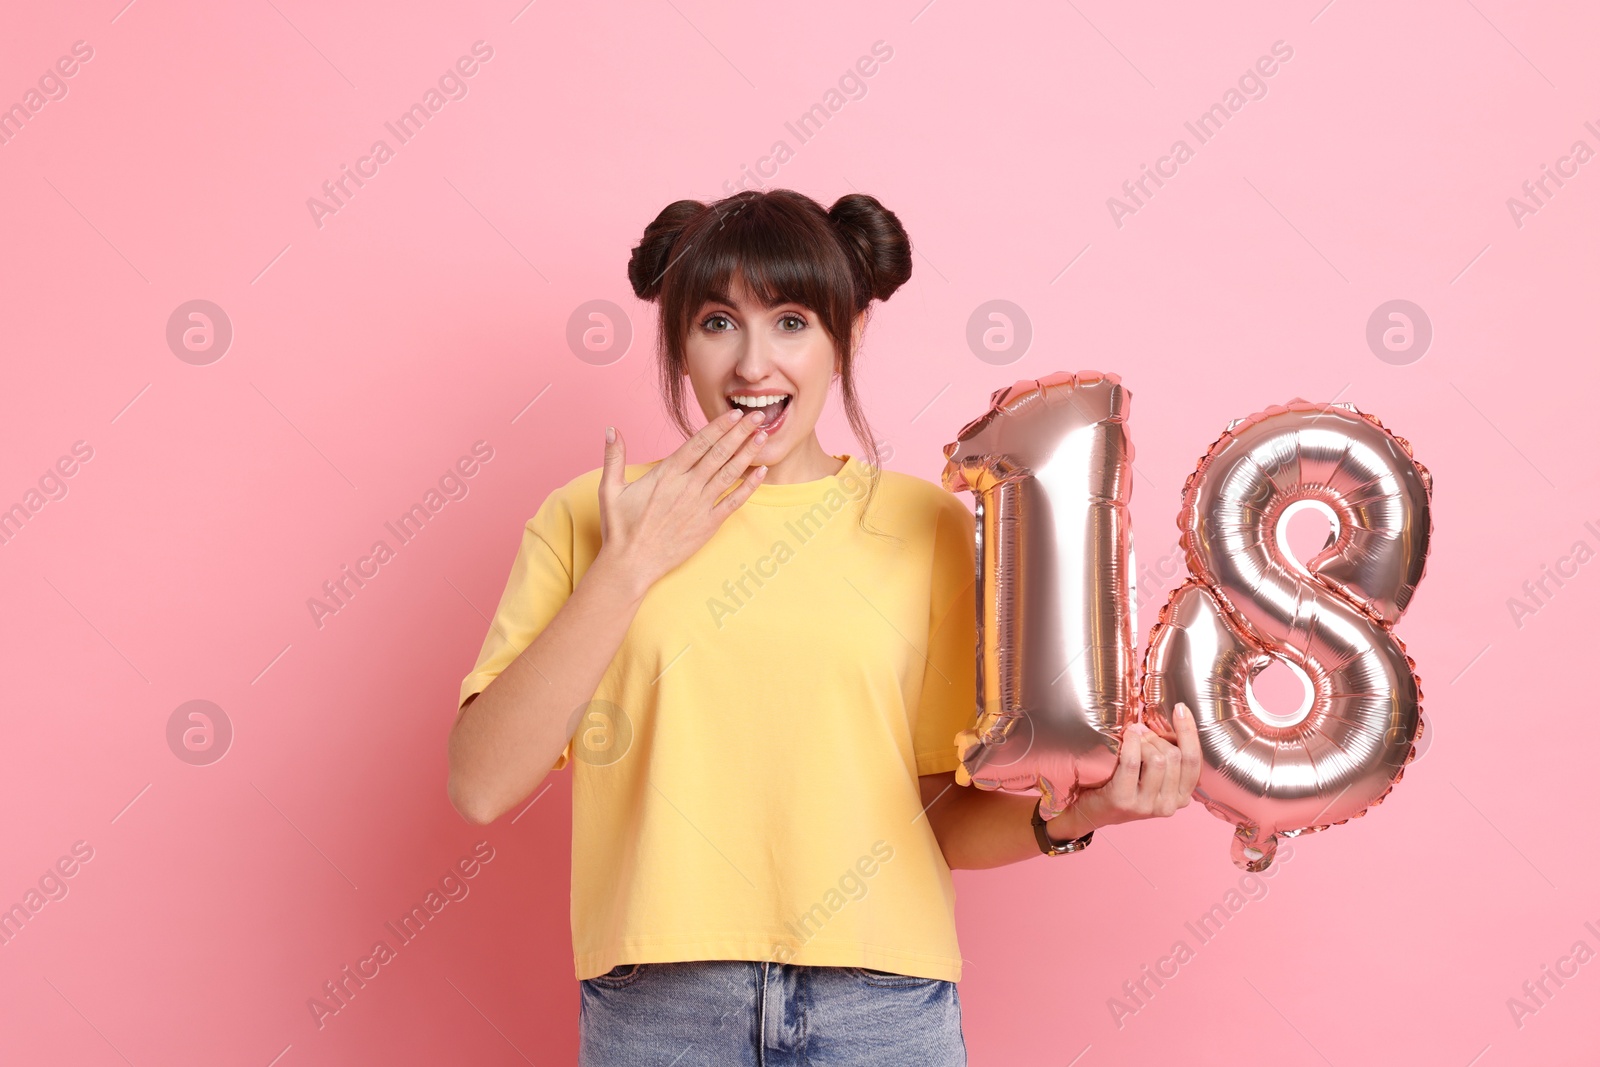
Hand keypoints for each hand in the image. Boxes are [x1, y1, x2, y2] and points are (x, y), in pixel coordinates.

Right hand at [595, 408, 769, 590]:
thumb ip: (613, 456)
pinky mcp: (708, 525)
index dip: (719, 426)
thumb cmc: (620, 528)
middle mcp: (687, 486)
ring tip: (763, 437)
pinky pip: (734, 502)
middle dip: (740, 433)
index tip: (734, 413)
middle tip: (758, 416)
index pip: (699, 443)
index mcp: (666, 474)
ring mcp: (700, 506)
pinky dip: (749, 486)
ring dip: (748, 454)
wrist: (631, 564)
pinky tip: (761, 472)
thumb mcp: (610, 489)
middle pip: (719, 453)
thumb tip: (611, 429)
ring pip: (730, 473)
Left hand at [1070, 703, 1202, 830]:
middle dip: (1157, 737)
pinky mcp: (1124, 801)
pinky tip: (1127, 736)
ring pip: (1157, 759)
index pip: (1194, 761)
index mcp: (1182, 797)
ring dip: (1144, 742)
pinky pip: (1132, 763)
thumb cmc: (1126, 786)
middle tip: (1142, 732)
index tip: (1181, 708)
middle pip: (1175, 756)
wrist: (1093, 811)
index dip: (1189, 731)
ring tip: (1133, 738)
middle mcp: (1169, 805)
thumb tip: (1174, 718)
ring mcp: (1147, 806)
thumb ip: (1168, 757)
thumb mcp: (1154, 776)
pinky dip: (1131, 744)